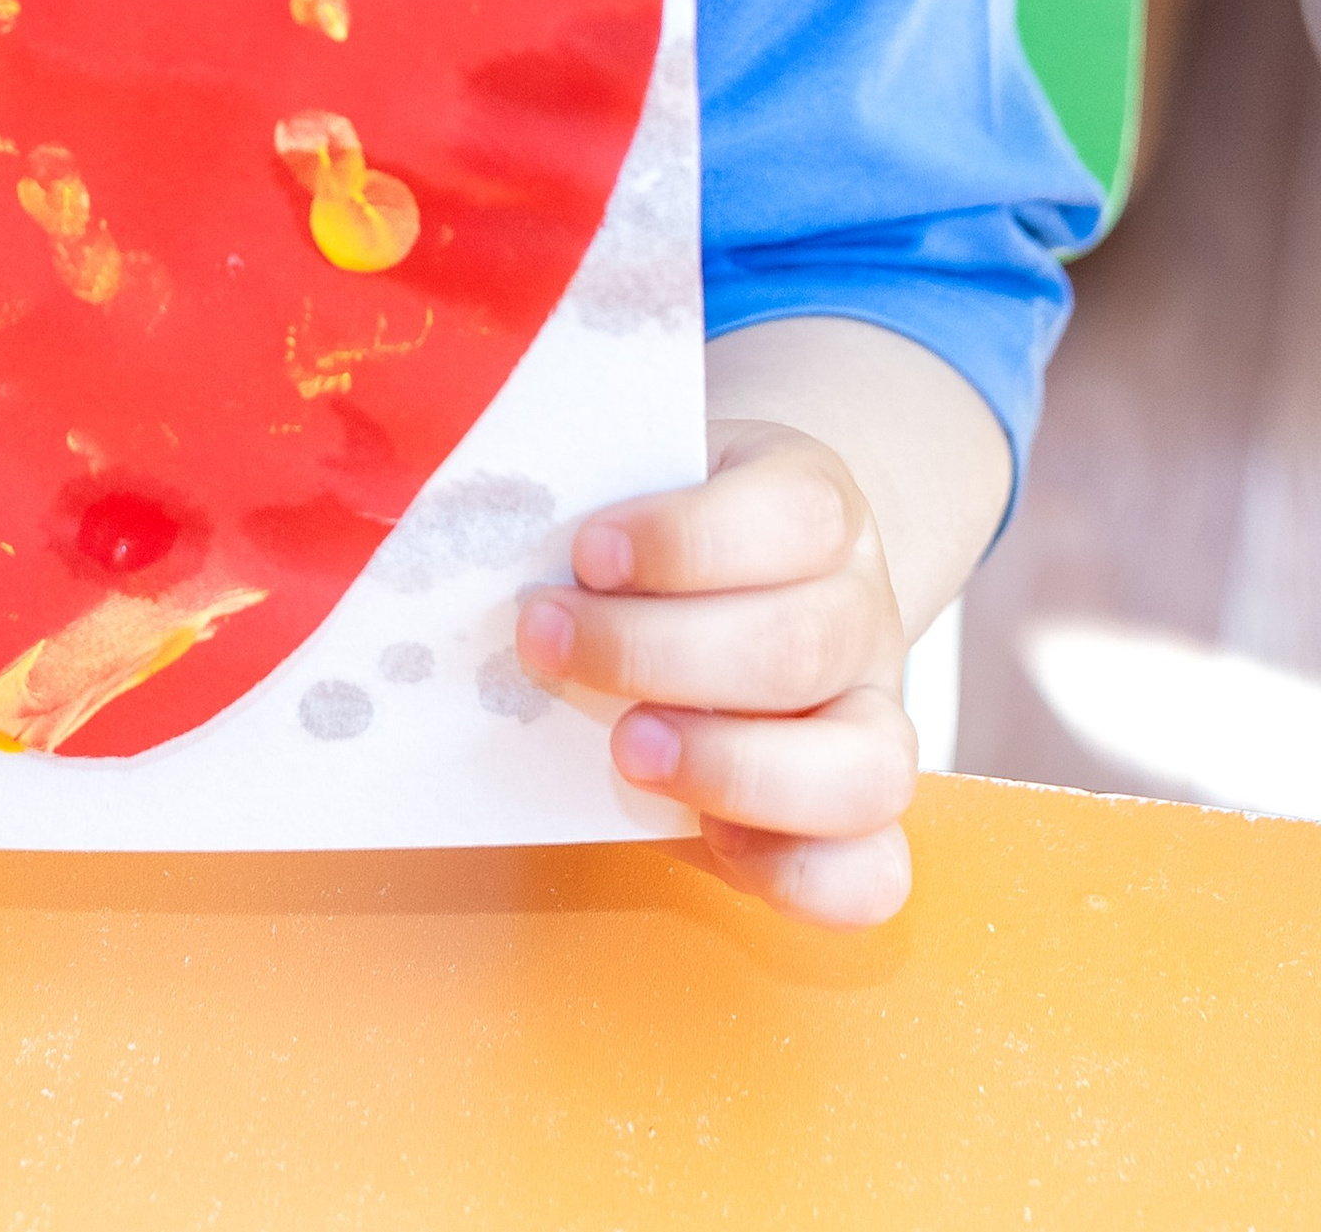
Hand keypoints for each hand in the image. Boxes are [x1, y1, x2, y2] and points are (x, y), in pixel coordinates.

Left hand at [516, 417, 916, 925]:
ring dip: (728, 767)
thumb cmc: (670, 540)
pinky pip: (871, 874)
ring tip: (624, 751)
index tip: (588, 552)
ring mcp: (873, 722)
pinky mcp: (856, 823)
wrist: (752, 586)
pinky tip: (706, 837)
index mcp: (818, 507)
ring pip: (864, 767)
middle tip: (549, 646)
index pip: (798, 513)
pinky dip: (794, 872)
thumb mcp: (645, 491)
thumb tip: (492, 542)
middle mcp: (861, 615)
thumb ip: (597, 515)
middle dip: (656, 655)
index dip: (690, 540)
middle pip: (801, 643)